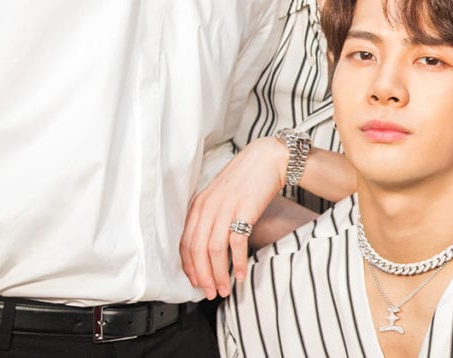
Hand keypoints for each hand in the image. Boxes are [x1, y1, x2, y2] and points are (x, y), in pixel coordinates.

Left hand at [180, 136, 287, 298]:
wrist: (268, 159)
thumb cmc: (246, 178)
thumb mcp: (220, 196)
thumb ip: (210, 216)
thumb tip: (208, 246)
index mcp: (198, 205)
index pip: (185, 243)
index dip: (189, 267)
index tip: (196, 283)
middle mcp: (208, 207)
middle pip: (197, 250)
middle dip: (202, 277)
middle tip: (209, 293)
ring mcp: (225, 209)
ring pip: (214, 251)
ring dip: (218, 275)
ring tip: (224, 289)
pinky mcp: (244, 211)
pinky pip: (236, 244)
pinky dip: (236, 263)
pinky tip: (240, 275)